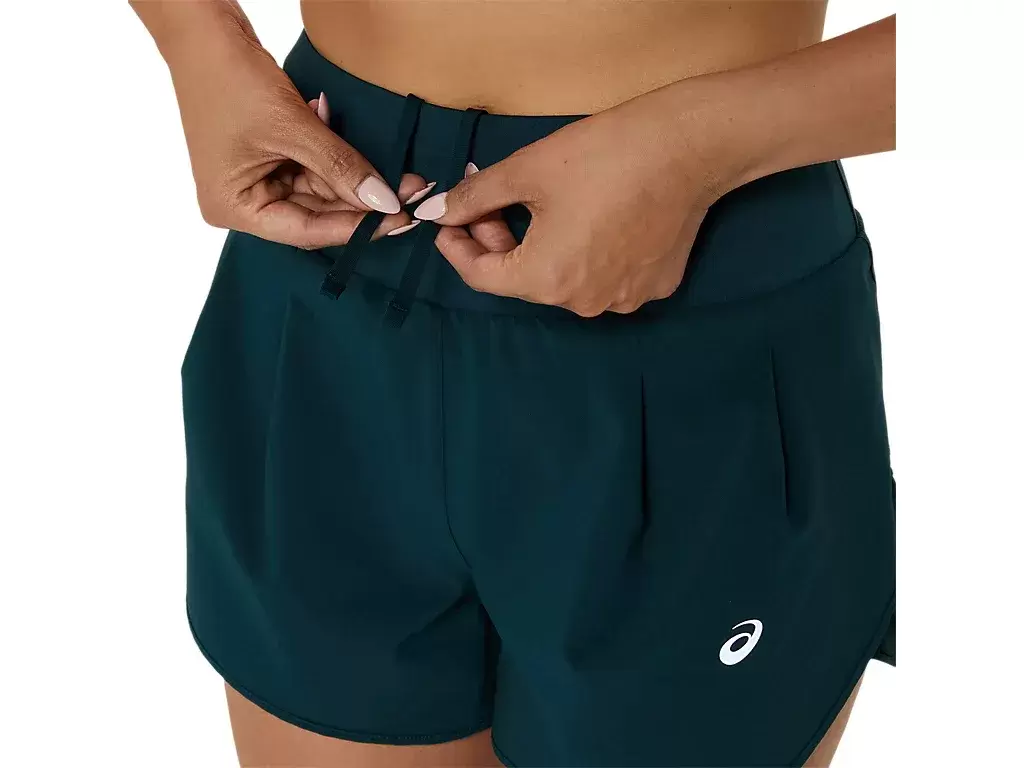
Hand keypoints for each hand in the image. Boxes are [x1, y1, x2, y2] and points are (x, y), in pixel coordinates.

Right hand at [167, 25, 427, 247]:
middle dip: (362, 203)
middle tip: (410, 196)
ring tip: (403, 177)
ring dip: (357, 181)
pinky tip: (368, 156)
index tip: (397, 219)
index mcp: (234, 208)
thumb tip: (384, 202)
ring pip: (320, 192)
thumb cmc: (230, 78)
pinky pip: (313, 170)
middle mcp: (243, 202)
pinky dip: (339, 161)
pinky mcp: (268, 159)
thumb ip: (340, 167)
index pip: (306, 232)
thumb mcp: (293, 128)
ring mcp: (255, 181)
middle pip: (315, 214)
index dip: (354, 228)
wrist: (204, 30)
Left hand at [413, 88, 727, 315]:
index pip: (482, 277)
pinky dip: (587, 254)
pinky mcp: (653, 287)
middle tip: (492, 202)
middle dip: (500, 243)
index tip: (449, 223)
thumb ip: (474, 198)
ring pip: (564, 280)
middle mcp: (583, 302)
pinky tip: (591, 218)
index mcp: (546, 279)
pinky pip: (604, 277)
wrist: (690, 146)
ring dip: (544, 249)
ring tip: (543, 208)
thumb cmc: (603, 155)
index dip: (457, 248)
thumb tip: (435, 213)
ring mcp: (622, 299)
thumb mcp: (526, 170)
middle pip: (524, 279)